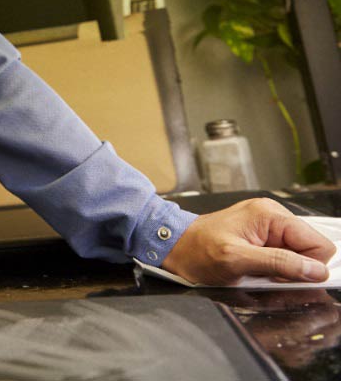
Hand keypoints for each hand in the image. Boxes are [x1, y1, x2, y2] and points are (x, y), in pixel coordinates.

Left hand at [162, 198, 334, 284]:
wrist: (173, 247)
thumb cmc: (197, 251)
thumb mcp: (238, 260)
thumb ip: (279, 263)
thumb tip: (314, 270)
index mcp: (270, 215)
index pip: (318, 243)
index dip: (308, 266)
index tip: (285, 276)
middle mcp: (271, 216)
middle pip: (309, 249)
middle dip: (293, 267)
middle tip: (265, 273)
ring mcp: (266, 226)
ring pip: (297, 254)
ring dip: (281, 268)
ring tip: (255, 269)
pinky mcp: (259, 236)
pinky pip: (281, 255)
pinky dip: (272, 267)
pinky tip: (253, 267)